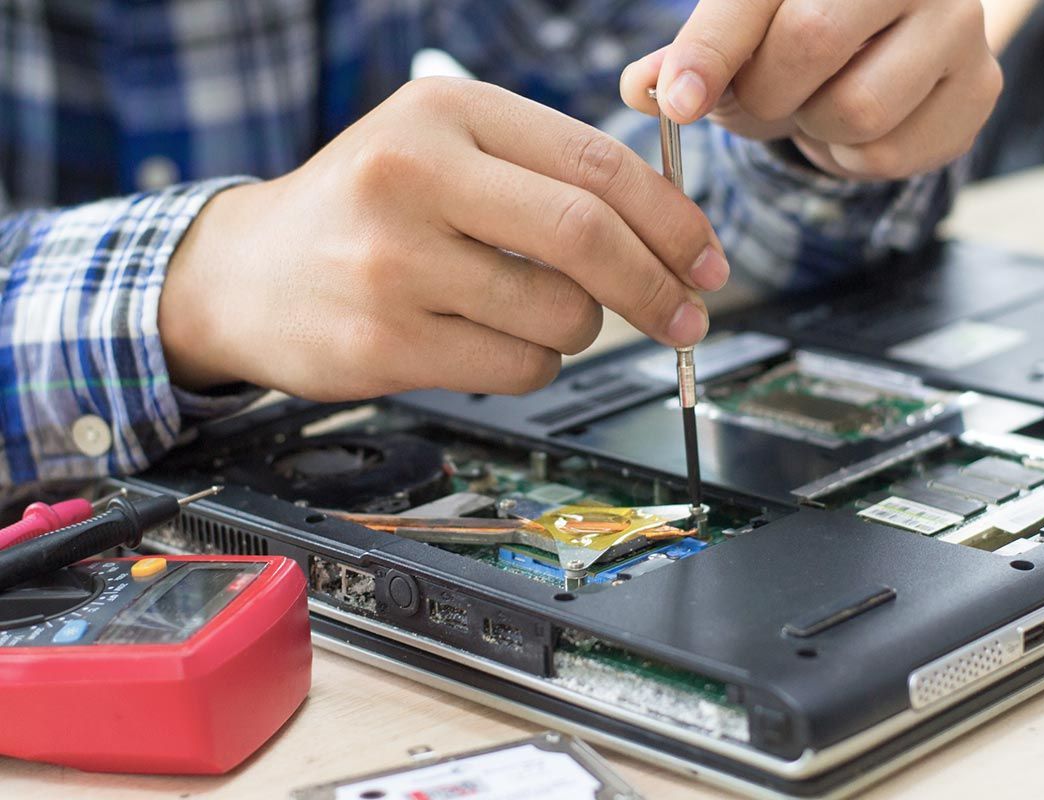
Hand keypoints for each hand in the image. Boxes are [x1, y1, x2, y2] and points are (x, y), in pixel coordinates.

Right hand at [161, 78, 727, 399]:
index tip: (707, 259)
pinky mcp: (384, 342)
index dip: (672, 219)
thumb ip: (545, 170)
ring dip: (583, 329)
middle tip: (687, 315)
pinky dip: (535, 363)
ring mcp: (393, 263)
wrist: (245, 272)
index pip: (595, 164)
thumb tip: (668, 227)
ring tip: (545, 314)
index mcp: (445, 112)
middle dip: (658, 285)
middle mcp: (414, 175)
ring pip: (560, 314)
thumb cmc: (364, 208)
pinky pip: (517, 367)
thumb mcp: (442, 148)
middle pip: (587, 236)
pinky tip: (496, 340)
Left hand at [622, 0, 1002, 179]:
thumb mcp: (737, 37)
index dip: (710, 51)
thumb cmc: (797, 35)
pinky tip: (853, 128)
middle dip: (762, 93)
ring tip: (813, 107)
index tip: (678, 102)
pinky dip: (850, 159)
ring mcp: (958, 24)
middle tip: (759, 100)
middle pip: (810, 41)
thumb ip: (687, 60)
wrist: (887, 50)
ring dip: (812, 129)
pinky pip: (887, 153)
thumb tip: (643, 90)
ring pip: (854, 108)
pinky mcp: (978, 89)